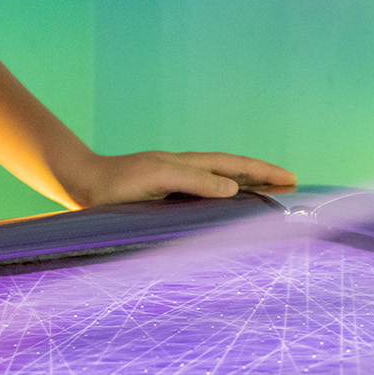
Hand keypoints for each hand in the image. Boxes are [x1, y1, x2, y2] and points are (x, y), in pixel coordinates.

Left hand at [55, 149, 297, 208]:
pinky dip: (224, 201)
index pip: (234, 166)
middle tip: (291, 185)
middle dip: (262, 177)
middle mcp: (185, 172)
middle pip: (233, 172)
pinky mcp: (166, 199)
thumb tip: (231, 188)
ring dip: (247, 188)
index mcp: (186, 164)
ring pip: (221, 184)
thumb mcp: (155, 178)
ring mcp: (176, 185)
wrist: (82, 184)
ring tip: (270, 196)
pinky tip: (228, 210)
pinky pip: (205, 197)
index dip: (262, 172)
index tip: (290, 178)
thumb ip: (193, 180)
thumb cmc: (116, 183)